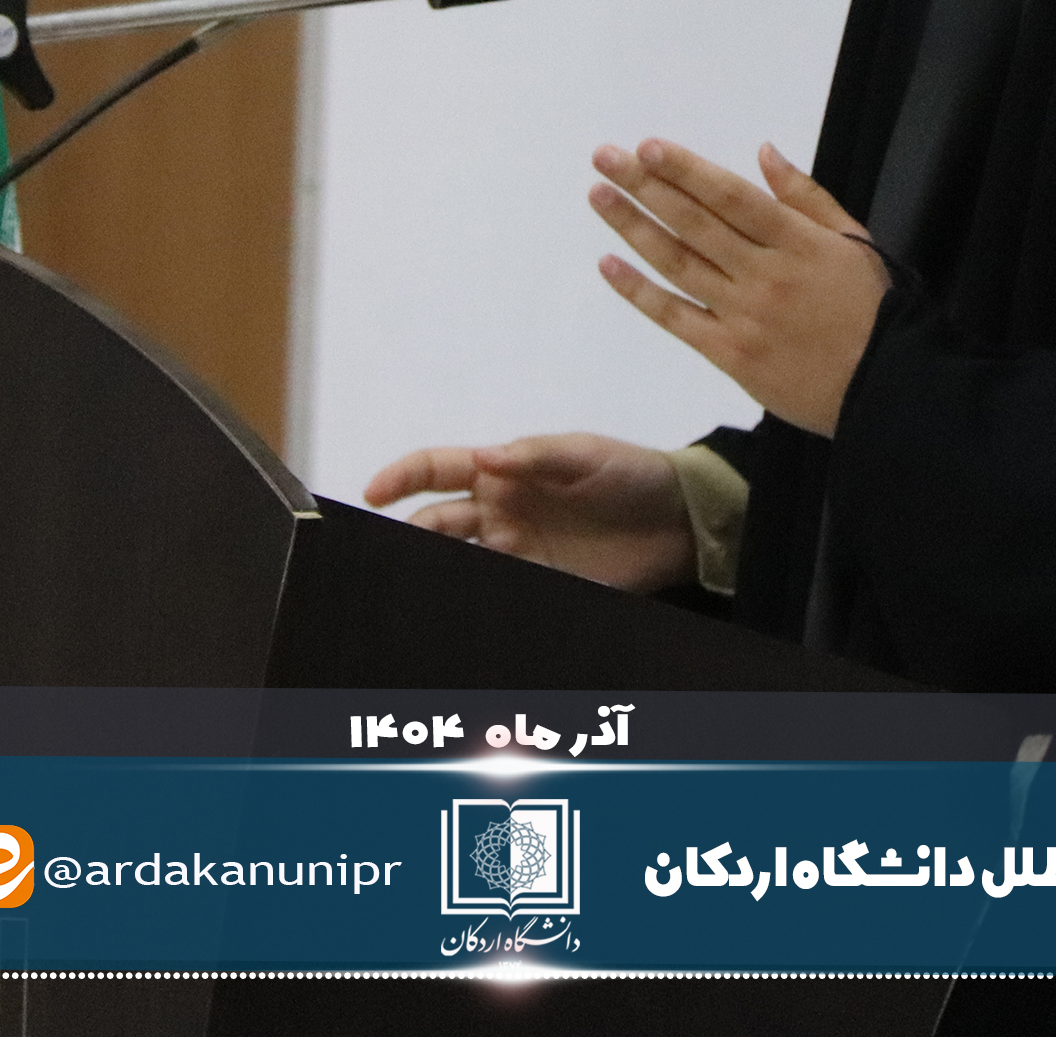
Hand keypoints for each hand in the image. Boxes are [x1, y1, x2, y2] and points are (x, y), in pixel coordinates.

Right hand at [363, 433, 695, 593]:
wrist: (681, 522)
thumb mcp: (586, 454)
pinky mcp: (541, 584)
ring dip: (434, 567)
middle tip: (389, 546)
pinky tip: (463, 600)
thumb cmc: (633, 474)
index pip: (438, 470)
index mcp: (503, 471)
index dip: (401, 478)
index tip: (373, 493)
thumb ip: (535, 456)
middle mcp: (500, 512)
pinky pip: (497, 591)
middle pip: (436, 524)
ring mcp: (517, 552)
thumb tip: (485, 455)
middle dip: (408, 533)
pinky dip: (474, 596)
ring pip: (458, 561)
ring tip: (413, 580)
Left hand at [588, 138, 891, 436]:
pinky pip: (676, 318)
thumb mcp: (854, 241)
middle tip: (605, 158)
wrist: (886, 387)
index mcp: (798, 241)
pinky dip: (640, 293)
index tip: (647, 147)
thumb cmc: (874, 309)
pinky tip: (609, 265)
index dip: (686, 170)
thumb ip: (806, 196)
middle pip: (694, 222)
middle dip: (644, 186)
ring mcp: (743, 315)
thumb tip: (763, 152)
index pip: (730, 196)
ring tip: (598, 196)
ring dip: (633, 228)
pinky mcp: (730, 355)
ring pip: (678, 264)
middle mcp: (764, 274)